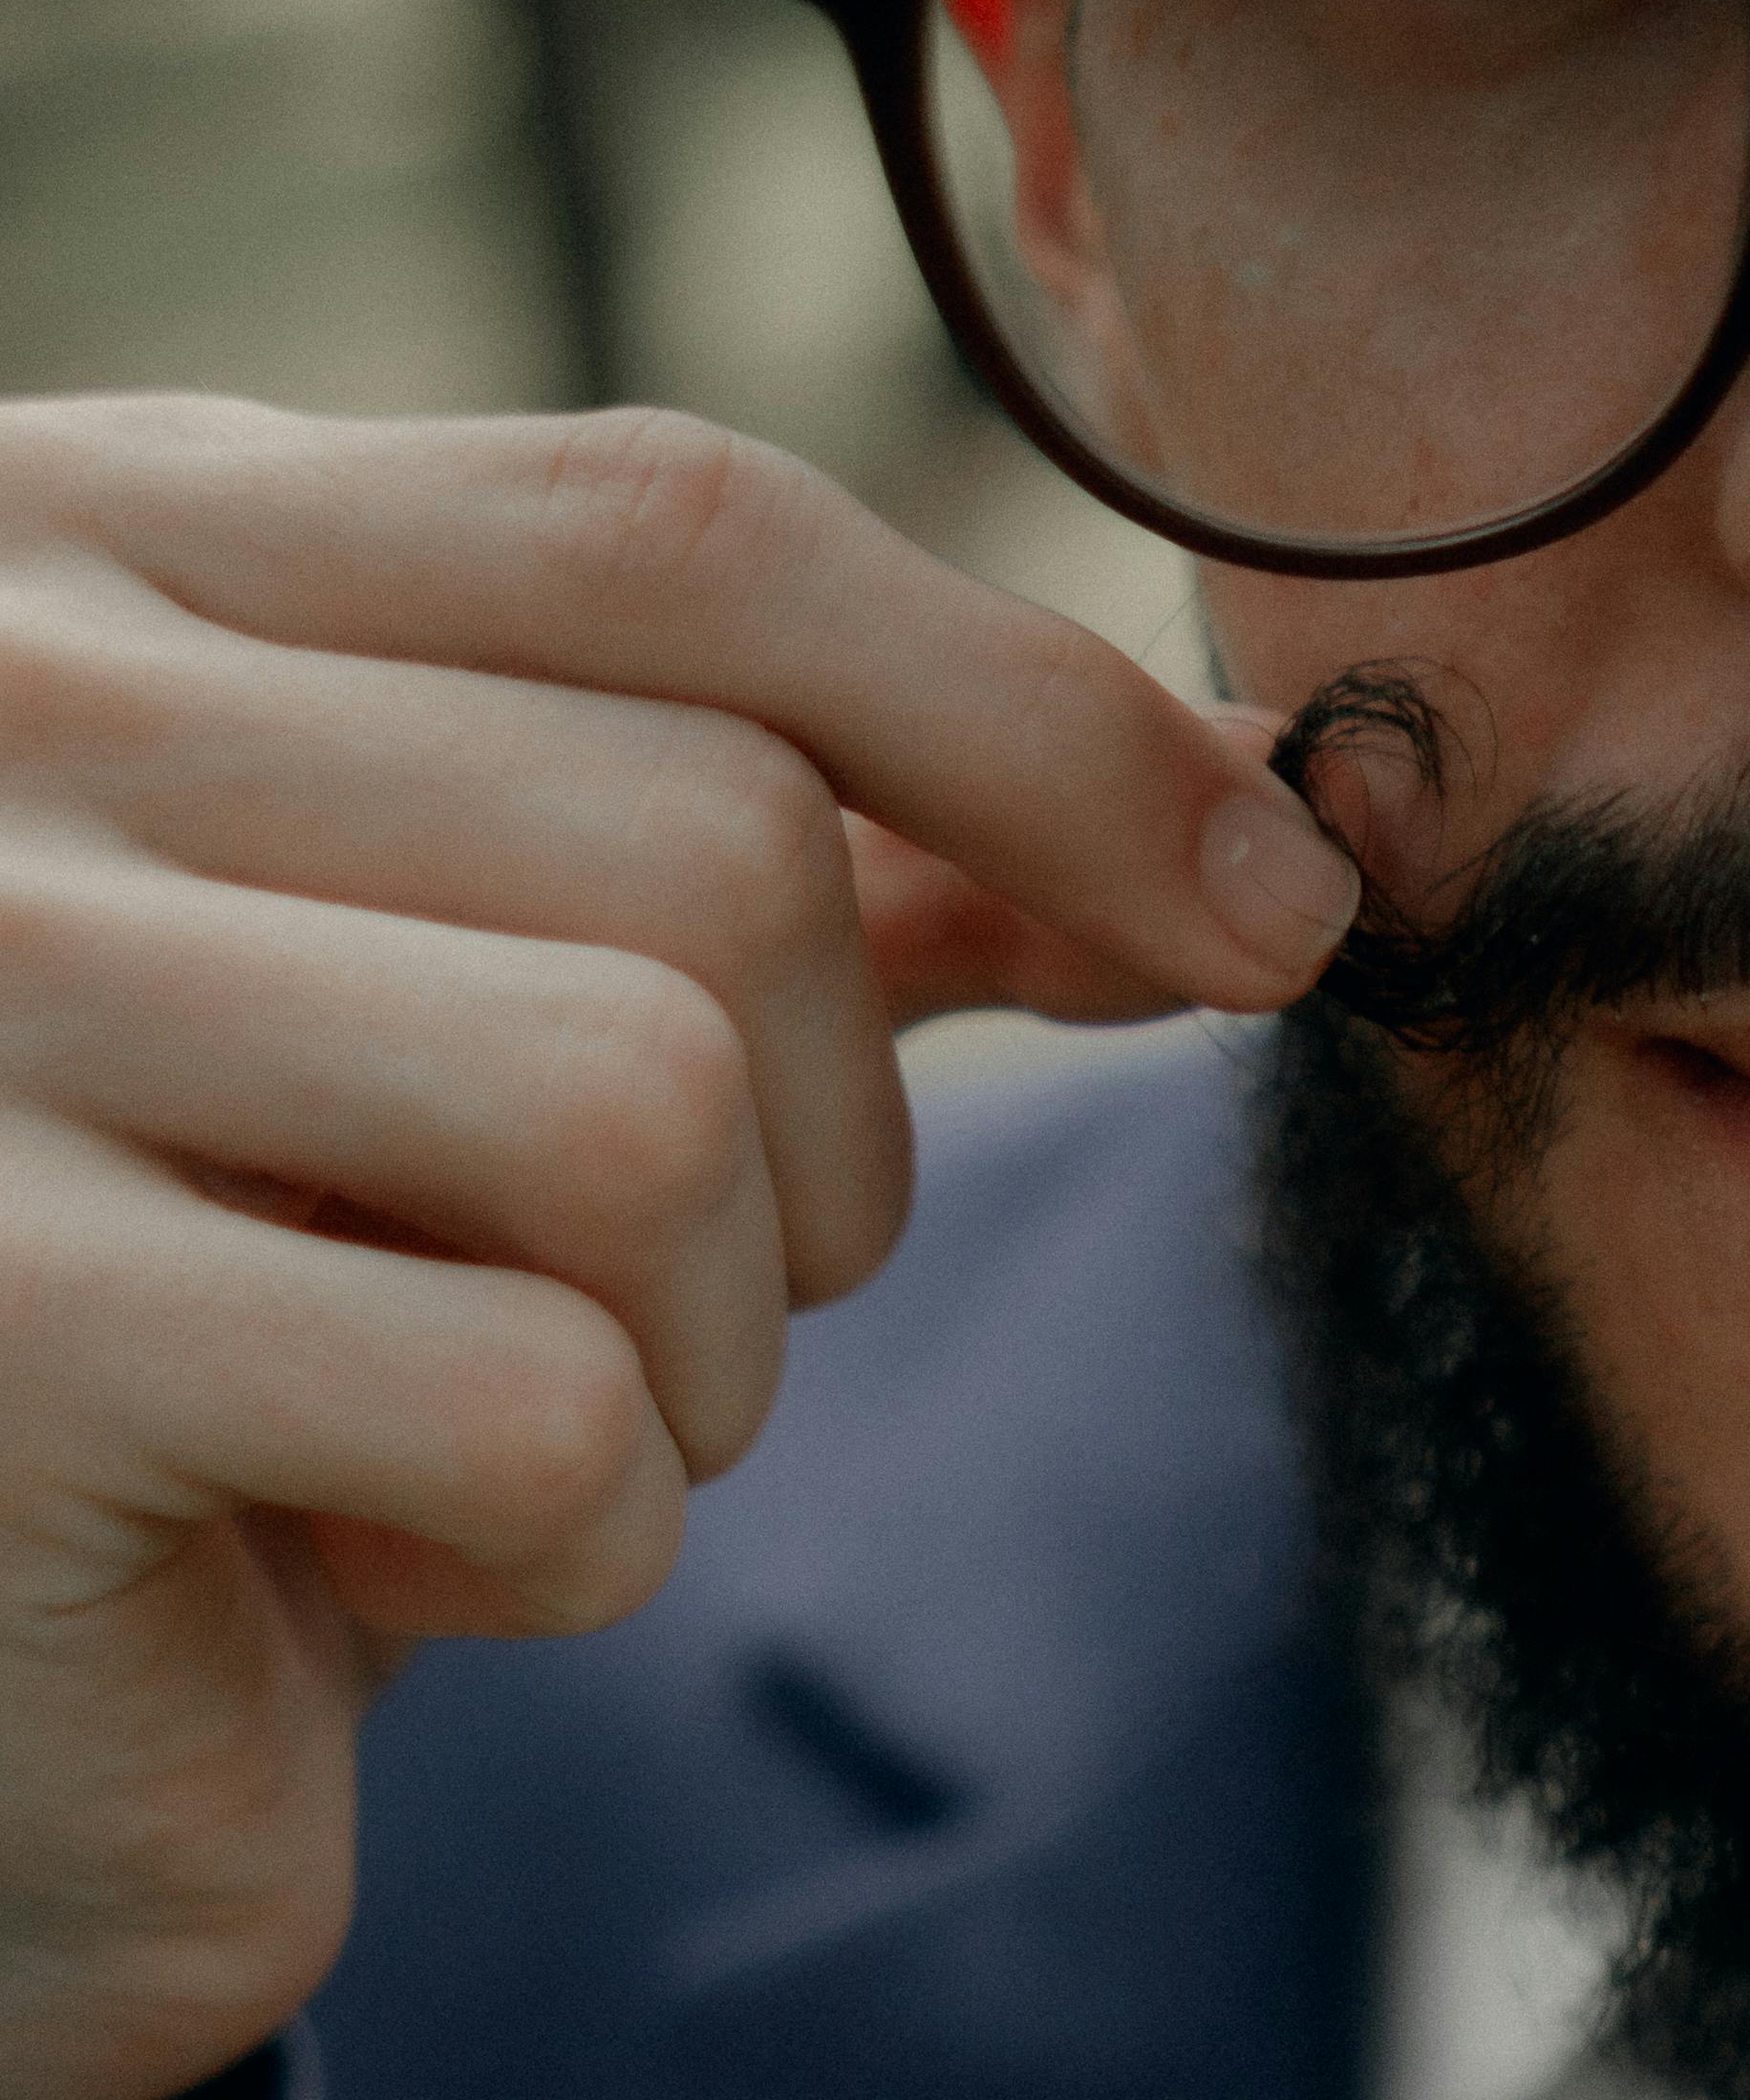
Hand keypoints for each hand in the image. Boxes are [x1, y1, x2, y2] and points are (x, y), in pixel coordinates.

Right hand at [0, 395, 1358, 2099]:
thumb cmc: (240, 1366)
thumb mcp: (490, 1040)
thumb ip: (784, 883)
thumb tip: (1218, 833)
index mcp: (120, 556)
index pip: (679, 533)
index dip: (1036, 722)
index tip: (1272, 913)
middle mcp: (3, 703)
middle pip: (716, 839)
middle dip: (818, 1153)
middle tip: (645, 1316)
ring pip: (644, 1112)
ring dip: (694, 1363)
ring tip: (485, 1437)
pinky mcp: (11, 1328)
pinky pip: (536, 1415)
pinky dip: (555, 1556)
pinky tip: (365, 1565)